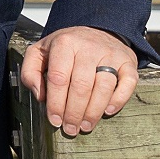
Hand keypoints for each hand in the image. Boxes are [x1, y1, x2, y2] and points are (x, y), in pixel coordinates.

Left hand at [19, 25, 138, 135]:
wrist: (96, 30)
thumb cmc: (66, 47)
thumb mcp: (40, 52)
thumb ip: (31, 72)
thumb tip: (41, 96)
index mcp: (64, 43)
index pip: (59, 78)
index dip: (56, 103)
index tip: (54, 120)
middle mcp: (88, 47)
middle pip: (81, 86)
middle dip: (74, 112)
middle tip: (70, 129)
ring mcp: (110, 54)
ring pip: (104, 87)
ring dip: (93, 111)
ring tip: (85, 126)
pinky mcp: (128, 61)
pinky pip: (128, 83)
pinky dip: (118, 100)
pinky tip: (107, 111)